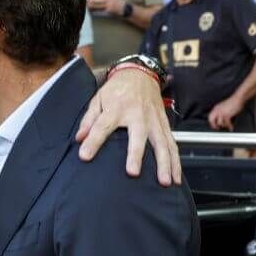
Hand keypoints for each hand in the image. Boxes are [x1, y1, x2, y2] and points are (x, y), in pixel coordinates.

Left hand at [77, 68, 180, 185]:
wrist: (140, 73)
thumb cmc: (116, 89)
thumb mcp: (98, 99)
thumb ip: (89, 120)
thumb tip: (79, 139)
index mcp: (117, 107)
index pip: (102, 126)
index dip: (93, 141)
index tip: (85, 156)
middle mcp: (137, 114)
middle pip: (137, 136)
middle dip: (136, 154)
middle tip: (133, 173)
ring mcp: (154, 120)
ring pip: (162, 143)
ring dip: (164, 163)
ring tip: (164, 182)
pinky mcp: (164, 124)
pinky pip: (172, 144)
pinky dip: (176, 161)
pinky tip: (176, 177)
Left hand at [88, 0, 124, 15]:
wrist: (125, 9)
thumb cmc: (118, 2)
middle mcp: (111, 0)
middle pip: (100, 0)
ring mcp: (110, 6)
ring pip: (100, 5)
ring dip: (93, 5)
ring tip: (88, 5)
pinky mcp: (109, 11)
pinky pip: (101, 10)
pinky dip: (96, 10)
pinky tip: (92, 10)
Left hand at [208, 95, 243, 130]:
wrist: (238, 98)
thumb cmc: (232, 102)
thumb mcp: (223, 106)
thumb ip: (220, 111)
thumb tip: (219, 118)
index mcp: (216, 108)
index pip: (210, 117)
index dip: (211, 122)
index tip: (214, 126)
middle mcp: (217, 110)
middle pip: (211, 120)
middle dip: (214, 125)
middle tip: (217, 128)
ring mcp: (222, 113)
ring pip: (219, 123)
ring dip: (224, 125)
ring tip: (227, 125)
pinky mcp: (227, 115)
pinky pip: (227, 123)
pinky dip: (229, 126)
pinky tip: (231, 127)